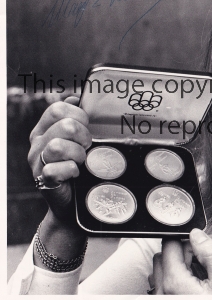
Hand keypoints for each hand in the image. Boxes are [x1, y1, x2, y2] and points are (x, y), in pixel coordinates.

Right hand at [28, 96, 91, 223]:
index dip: (79, 116)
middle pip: (65, 125)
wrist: (72, 202)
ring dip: (78, 154)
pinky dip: (71, 170)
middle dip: (83, 136)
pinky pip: (56, 169)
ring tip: (81, 161)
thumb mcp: (77, 139)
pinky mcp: (42, 179)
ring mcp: (37, 161)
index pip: (58, 108)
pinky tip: (75, 173)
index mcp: (45, 128)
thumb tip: (77, 97)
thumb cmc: (77, 165)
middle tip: (86, 147)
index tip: (87, 128)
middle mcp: (37, 142)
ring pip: (59, 146)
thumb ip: (76, 118)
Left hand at [151, 229, 211, 294]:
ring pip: (161, 270)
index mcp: (175, 282)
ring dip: (175, 266)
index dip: (186, 240)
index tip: (199, 247)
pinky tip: (191, 286)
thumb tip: (198, 235)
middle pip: (163, 256)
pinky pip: (162, 285)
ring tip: (197, 275)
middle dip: (180, 252)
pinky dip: (174, 279)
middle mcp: (163, 292)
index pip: (170, 245)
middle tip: (201, 262)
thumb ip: (210, 254)